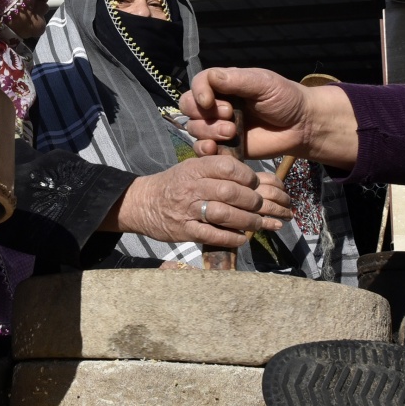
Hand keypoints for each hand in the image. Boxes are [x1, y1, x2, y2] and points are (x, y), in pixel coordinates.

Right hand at [103, 156, 289, 249]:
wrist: (144, 203)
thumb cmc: (175, 184)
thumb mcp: (193, 168)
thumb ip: (218, 170)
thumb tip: (255, 178)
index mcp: (195, 168)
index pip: (227, 167)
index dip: (247, 176)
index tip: (255, 183)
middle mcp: (192, 187)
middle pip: (230, 192)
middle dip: (251, 200)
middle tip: (261, 205)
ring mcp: (188, 210)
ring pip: (224, 214)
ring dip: (247, 221)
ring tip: (258, 224)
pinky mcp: (185, 231)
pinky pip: (213, 235)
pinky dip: (232, 238)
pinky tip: (242, 238)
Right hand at [181, 67, 358, 164]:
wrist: (302, 126)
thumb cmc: (285, 99)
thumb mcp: (263, 84)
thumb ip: (237, 80)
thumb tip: (211, 77)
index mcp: (225, 85)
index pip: (199, 83)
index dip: (198, 92)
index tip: (209, 101)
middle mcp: (218, 104)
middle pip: (189, 106)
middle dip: (203, 113)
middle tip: (229, 116)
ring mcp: (220, 126)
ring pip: (195, 128)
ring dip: (208, 130)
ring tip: (232, 131)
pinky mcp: (226, 147)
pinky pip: (204, 149)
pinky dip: (204, 149)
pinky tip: (214, 148)